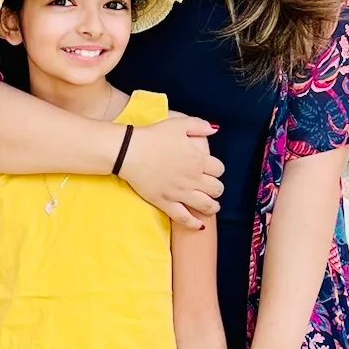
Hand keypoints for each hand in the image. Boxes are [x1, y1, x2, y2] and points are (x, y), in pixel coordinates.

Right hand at [120, 113, 223, 227]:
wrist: (129, 151)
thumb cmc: (153, 136)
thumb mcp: (178, 124)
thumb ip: (199, 125)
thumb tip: (214, 129)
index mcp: (198, 160)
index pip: (219, 169)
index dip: (217, 169)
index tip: (212, 169)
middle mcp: (192, 178)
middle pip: (216, 189)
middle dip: (217, 189)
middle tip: (212, 188)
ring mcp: (179, 193)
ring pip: (205, 205)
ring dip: (212, 207)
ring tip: (212, 206)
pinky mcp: (165, 202)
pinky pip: (184, 218)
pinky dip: (194, 223)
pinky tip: (199, 225)